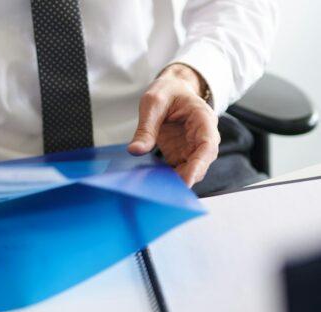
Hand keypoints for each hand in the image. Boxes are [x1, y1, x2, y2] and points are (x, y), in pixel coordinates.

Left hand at [128, 64, 220, 186]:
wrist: (171, 89)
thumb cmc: (167, 92)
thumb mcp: (152, 103)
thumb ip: (146, 128)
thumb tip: (135, 150)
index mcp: (203, 119)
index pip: (207, 145)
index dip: (199, 165)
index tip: (187, 181)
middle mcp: (202, 136)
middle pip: (201, 162)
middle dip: (187, 177)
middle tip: (166, 191)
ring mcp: (192, 147)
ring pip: (191, 169)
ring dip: (176, 180)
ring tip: (156, 188)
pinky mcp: (181, 154)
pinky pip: (178, 170)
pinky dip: (168, 177)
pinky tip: (154, 182)